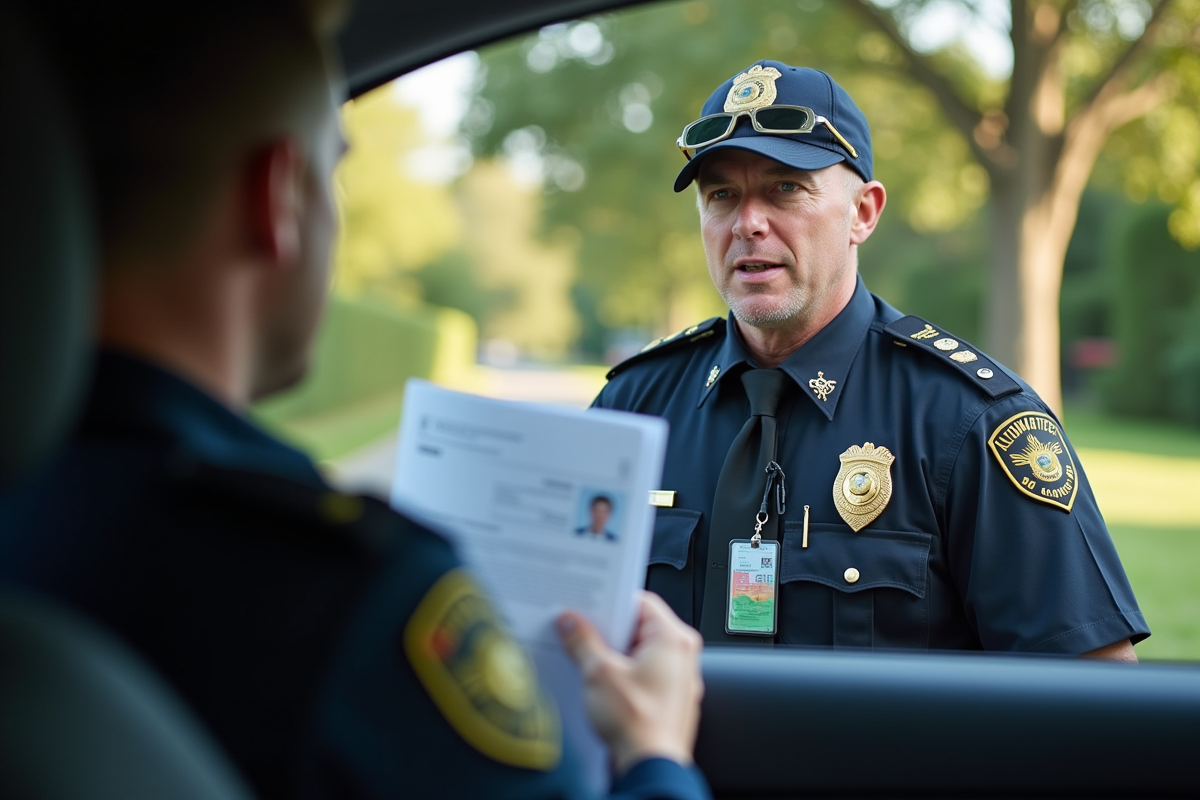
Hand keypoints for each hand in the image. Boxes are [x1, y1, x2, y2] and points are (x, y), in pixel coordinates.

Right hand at [556, 591, 703, 775]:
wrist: (650, 767)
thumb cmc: (638, 725)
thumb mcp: (599, 674)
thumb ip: (582, 641)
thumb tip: (571, 622)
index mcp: (673, 639)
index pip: (640, 602)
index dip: (610, 601)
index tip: (588, 605)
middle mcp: (682, 655)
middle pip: (640, 627)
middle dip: (609, 631)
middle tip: (582, 632)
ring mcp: (678, 679)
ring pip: (641, 652)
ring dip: (614, 655)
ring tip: (589, 661)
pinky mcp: (669, 698)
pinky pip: (645, 674)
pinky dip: (624, 674)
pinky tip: (602, 683)